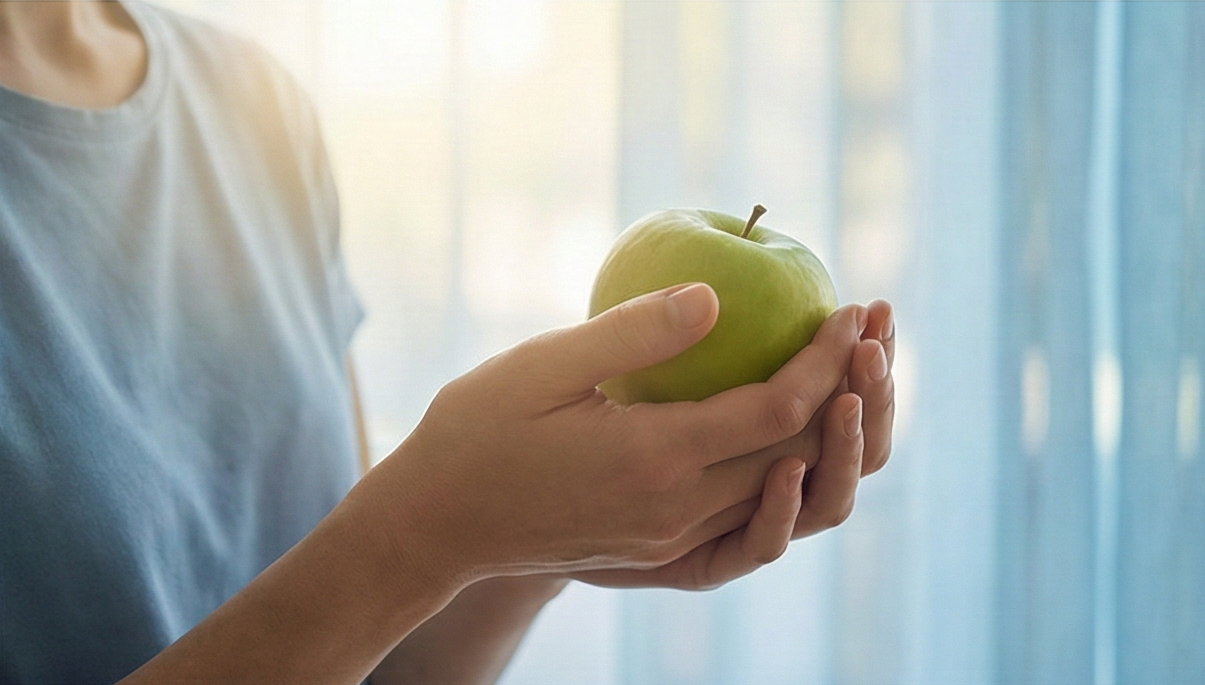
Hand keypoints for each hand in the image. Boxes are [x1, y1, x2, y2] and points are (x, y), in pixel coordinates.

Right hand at [360, 283, 867, 585]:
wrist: (437, 523)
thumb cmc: (478, 429)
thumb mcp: (544, 366)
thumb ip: (632, 334)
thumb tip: (713, 295)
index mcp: (655, 457)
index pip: (776, 408)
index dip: (825, 358)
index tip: (849, 309)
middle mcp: (676, 508)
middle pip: (796, 454)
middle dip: (847, 392)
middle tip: (873, 333)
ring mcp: (669, 537)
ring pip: (779, 490)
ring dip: (825, 434)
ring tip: (850, 376)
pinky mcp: (658, 550)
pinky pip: (744, 512)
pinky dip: (781, 468)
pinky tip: (786, 429)